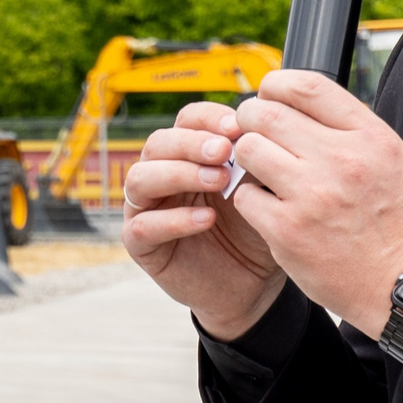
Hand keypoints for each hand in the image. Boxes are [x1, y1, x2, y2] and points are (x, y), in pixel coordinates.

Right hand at [122, 101, 284, 338]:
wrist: (253, 284)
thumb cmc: (256, 228)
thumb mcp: (262, 189)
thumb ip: (255, 160)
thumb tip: (260, 127)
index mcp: (189, 154)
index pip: (186, 121)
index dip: (207, 119)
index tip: (239, 126)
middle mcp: (161, 175)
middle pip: (158, 143)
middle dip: (191, 143)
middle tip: (225, 151)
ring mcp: (145, 208)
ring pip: (140, 178)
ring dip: (178, 174)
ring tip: (219, 182)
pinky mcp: (140, 243)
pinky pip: (143, 226)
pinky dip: (174, 219)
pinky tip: (207, 219)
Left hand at [222, 69, 402, 336]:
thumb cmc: (394, 218)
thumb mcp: (388, 157)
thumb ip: (344, 127)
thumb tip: (292, 99)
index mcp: (369, 137)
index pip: (306, 86)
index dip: (275, 85)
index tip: (268, 95)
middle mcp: (341, 160)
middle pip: (266, 114)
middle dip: (250, 120)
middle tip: (252, 134)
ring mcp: (311, 195)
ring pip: (247, 149)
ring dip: (245, 157)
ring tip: (260, 170)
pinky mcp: (286, 229)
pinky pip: (243, 194)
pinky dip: (248, 198)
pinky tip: (266, 205)